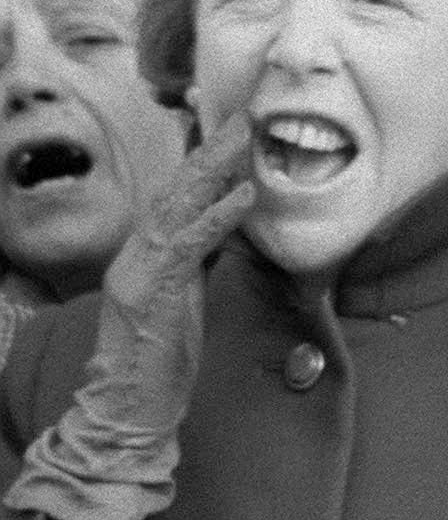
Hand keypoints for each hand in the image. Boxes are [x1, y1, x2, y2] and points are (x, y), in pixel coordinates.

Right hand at [92, 115, 256, 436]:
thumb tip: (221, 229)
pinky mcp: (154, 291)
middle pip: (174, 188)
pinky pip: (190, 244)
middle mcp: (137, 253)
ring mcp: (141, 269)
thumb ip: (196, 261)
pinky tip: (246, 194)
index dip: (198, 159)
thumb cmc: (161, 357)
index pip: (173, 195)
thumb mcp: (184, 297)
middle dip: (207, 149)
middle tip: (240, 114)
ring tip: (244, 134)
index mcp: (144, 253)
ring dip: (213, 167)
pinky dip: (219, 215)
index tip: (223, 125)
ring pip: (177, 204)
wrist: (128, 406)